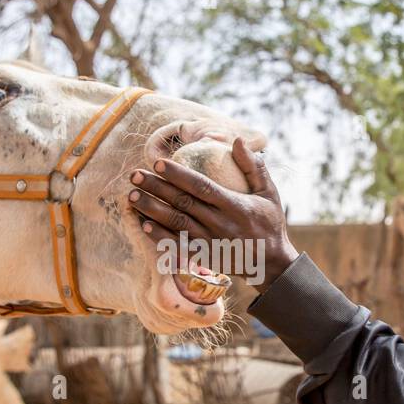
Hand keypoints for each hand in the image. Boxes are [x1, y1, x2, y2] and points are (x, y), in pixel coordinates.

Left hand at [128, 137, 298, 288]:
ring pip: (176, 224)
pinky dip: (160, 236)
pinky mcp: (205, 256)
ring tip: (132, 196)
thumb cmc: (269, 223)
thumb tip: (237, 140)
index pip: (201, 187)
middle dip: (156, 188)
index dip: (178, 175)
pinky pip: (178, 246)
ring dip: (151, 209)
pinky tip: (143, 224)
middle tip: (134, 175)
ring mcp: (210, 242)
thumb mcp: (269, 193)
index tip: (158, 164)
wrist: (271, 263)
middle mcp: (220, 224)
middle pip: (182, 203)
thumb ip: (254, 167)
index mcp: (235, 206)